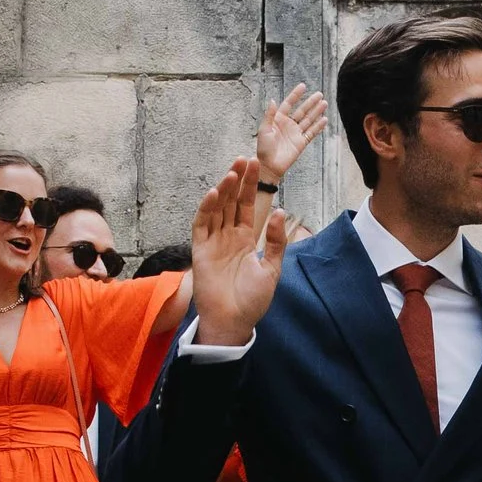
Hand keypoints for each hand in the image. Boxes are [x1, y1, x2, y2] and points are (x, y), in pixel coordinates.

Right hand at [190, 157, 288, 347]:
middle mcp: (228, 237)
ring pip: (217, 210)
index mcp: (245, 239)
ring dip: (223, 190)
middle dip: (237, 181)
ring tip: (232, 172)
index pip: (247, 206)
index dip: (250, 186)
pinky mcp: (199, 251)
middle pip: (232, 203)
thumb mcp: (272, 268)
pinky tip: (215, 194)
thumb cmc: (253, 300)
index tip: (255, 165)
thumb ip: (277, 241)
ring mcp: (213, 243)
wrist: (234, 322)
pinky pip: (201, 226)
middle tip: (243, 159)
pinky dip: (206, 209)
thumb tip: (282, 212)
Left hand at [254, 86, 329, 188]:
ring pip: (308, 120)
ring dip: (316, 112)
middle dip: (311, 102)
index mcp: (278, 120)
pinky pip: (311, 133)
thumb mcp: (264, 130)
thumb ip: (269, 115)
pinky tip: (324, 119)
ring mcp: (296, 133)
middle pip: (302, 110)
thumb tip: (273, 100)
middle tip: (320, 94)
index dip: (296, 95)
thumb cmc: (263, 149)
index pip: (289, 104)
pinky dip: (318, 126)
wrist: (269, 166)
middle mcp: (288, 125)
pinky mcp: (301, 143)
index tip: (303, 86)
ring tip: (324, 103)